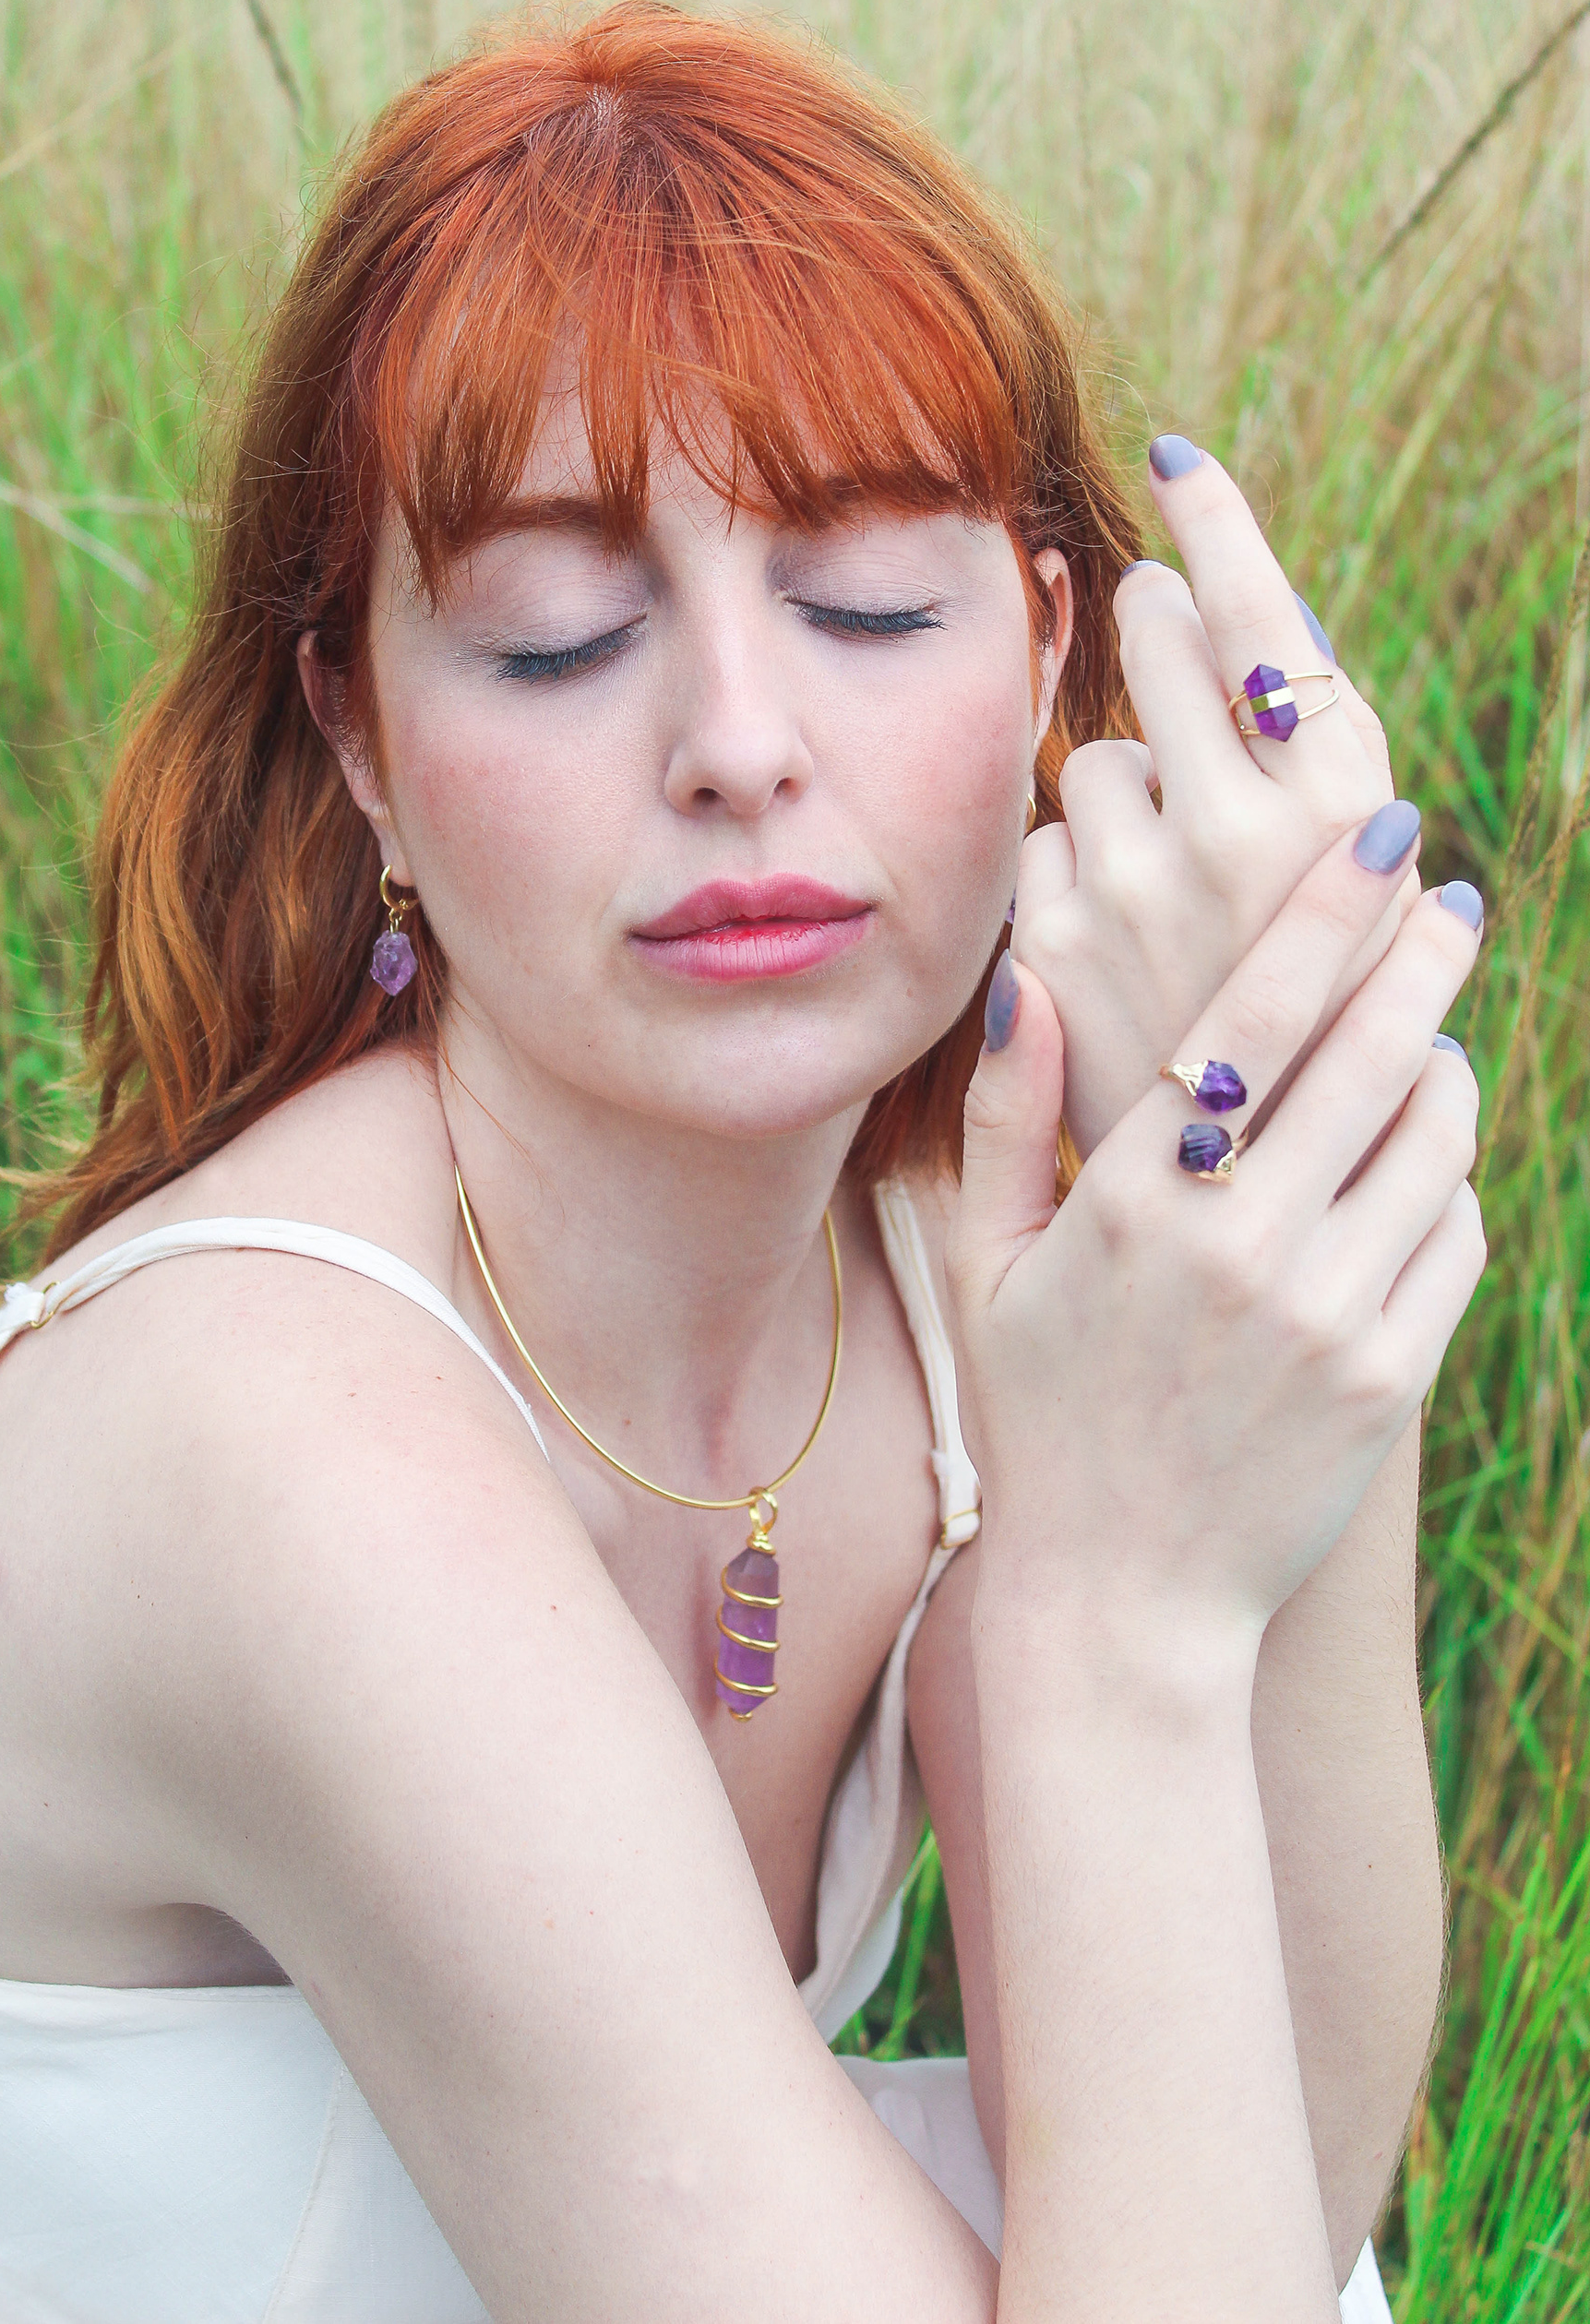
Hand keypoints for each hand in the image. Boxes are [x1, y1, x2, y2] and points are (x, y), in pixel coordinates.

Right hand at [950, 814, 1485, 1642]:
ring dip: (1444, 1067)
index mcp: (1133, 1205)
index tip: (1376, 837)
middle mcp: (1238, 1248)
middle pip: (1367, 1056)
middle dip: (1421, 956)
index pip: (1250, 1021)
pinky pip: (1455, 1237)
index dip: (1321, 914)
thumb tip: (1027, 976)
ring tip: (1433, 1034)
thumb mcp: (986, 1267)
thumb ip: (1004, 1117)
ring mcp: (1326, 1316)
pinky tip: (1420, 1165)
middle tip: (1452, 895)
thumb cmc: (1041, 1415)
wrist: (1123, 1601)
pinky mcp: (1390, 1379)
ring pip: (1432, 1140)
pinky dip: (1451, 1183)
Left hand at [1021, 439, 1408, 1158]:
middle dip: (1157, 631)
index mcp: (1343, 811)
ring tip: (1169, 881)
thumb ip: (1309, 765)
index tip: (1176, 457)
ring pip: (1095, 755)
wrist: (1247, 1203)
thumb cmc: (1323, 1031)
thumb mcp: (1357, 892)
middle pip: (1157, 647)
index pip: (1265, 621)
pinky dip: (1072, 869)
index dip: (1219, 525)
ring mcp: (1139, 884)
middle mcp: (1241, 830)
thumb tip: (1241, 615)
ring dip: (1121, 788)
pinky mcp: (1057, 938)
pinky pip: (1042, 845)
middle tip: (1162, 631)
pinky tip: (1116, 937)